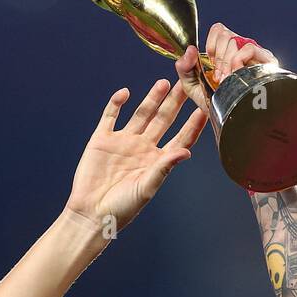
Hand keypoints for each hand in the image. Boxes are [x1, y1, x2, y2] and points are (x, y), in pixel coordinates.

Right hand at [64, 78, 206, 231]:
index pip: (180, 139)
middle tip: (186, 83)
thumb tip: (186, 152)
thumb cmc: (122, 208)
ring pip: (141, 114)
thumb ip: (164, 167)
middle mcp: (143, 148)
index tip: (204, 109)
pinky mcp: (102, 139)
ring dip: (152, 98)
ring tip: (164, 83)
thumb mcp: (147, 188)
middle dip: (175, 102)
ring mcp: (123, 142)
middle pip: (163, 120)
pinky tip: (125, 93)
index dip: (192, 125)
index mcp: (157, 161)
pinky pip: (110, 116)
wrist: (91, 213)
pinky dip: (116, 103)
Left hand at [174, 22, 276, 112]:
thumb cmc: (215, 104)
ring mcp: (254, 54)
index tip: (210, 65)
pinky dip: (239, 60)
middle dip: (217, 59)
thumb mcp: (192, 86)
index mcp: (224, 50)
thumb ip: (184, 66)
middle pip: (225, 34)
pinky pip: (249, 48)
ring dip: (226, 62)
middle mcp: (240, 48)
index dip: (211, 46)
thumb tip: (191, 49)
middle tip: (218, 78)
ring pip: (235, 40)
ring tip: (228, 81)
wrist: (233, 120)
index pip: (218, 30)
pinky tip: (238, 74)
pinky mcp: (267, 61)